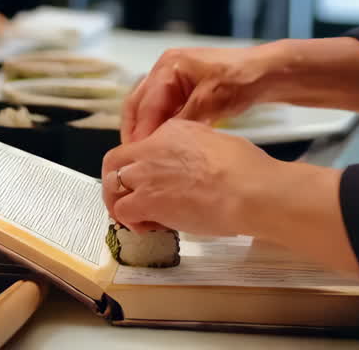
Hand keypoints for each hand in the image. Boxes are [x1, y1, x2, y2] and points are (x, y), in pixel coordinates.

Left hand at [102, 119, 278, 235]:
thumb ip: (198, 148)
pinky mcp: (146, 201)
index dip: (143, 166)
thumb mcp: (218, 142)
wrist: (247, 189)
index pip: (143, 146)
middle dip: (116, 179)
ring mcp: (145, 174)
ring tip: (135, 217)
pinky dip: (130, 222)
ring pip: (111, 185)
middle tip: (129, 197)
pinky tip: (147, 227)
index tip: (154, 181)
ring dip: (119, 201)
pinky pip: (122, 211)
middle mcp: (152, 148)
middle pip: (115, 160)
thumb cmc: (245, 169)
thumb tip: (200, 162)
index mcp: (171, 130)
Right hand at [122, 44, 279, 142]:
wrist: (267, 72)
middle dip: (135, 131)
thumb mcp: (210, 103)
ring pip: (149, 107)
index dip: (140, 132)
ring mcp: (173, 77)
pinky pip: (164, 108)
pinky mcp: (183, 87)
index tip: (138, 156)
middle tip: (134, 158)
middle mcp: (165, 69)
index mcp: (168, 66)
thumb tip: (159, 144)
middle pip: (138, 103)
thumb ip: (182, 122)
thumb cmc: (241, 80)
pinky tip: (163, 144)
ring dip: (146, 129)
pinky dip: (161, 125)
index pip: (145, 104)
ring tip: (146, 156)